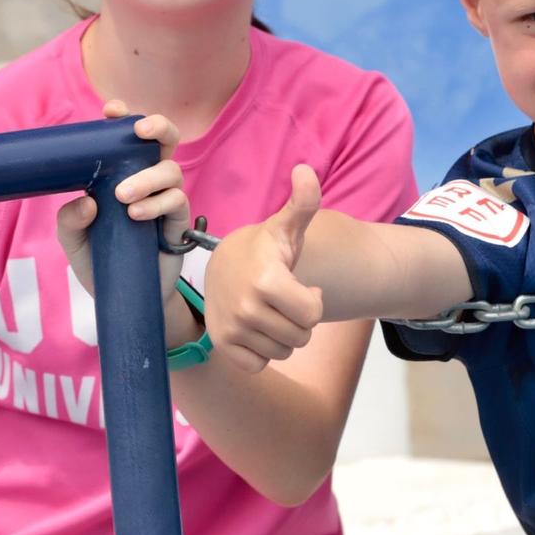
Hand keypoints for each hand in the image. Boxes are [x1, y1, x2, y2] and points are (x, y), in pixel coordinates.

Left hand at [55, 101, 189, 307]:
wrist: (121, 296)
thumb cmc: (98, 260)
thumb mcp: (73, 241)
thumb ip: (70, 220)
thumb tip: (88, 200)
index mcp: (121, 174)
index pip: (126, 139)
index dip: (123, 118)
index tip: (111, 111)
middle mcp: (147, 179)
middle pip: (164, 140)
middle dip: (158, 127)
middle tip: (140, 130)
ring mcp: (165, 199)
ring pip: (171, 169)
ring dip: (148, 177)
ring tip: (124, 197)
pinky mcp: (178, 222)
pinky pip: (177, 201)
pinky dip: (157, 203)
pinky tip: (137, 215)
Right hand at [204, 164, 326, 373]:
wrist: (225, 264)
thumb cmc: (266, 248)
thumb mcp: (286, 226)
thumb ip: (303, 202)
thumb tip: (305, 170)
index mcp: (266, 281)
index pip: (313, 315)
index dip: (312, 302)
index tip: (300, 286)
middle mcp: (245, 308)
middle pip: (301, 337)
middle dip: (299, 321)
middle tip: (284, 300)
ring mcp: (231, 329)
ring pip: (282, 352)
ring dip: (282, 336)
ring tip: (270, 311)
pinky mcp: (222, 345)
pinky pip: (258, 365)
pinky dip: (261, 353)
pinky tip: (256, 329)